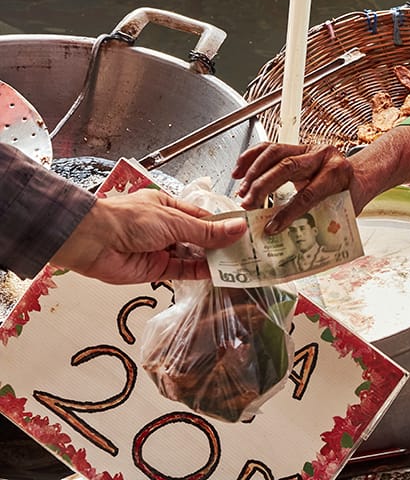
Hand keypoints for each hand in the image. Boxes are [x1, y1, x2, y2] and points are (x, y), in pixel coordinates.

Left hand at [51, 190, 247, 283]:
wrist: (92, 241)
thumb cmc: (127, 219)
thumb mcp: (174, 221)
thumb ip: (206, 230)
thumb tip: (237, 228)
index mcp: (169, 207)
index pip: (203, 218)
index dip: (223, 225)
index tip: (244, 232)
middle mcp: (166, 228)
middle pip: (200, 238)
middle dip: (220, 244)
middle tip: (245, 250)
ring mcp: (162, 250)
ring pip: (194, 256)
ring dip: (213, 259)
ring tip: (236, 263)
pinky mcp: (156, 271)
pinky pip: (183, 272)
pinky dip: (200, 272)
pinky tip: (217, 273)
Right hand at [232, 142, 355, 233]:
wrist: (357, 176)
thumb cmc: (349, 194)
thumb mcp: (341, 209)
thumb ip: (317, 220)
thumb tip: (289, 241)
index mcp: (337, 173)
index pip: (309, 193)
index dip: (288, 212)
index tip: (271, 227)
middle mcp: (322, 156)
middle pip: (287, 167)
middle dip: (263, 187)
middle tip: (248, 206)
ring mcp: (308, 148)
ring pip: (275, 153)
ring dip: (254, 172)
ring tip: (242, 192)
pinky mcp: (296, 146)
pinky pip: (270, 147)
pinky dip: (251, 157)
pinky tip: (239, 171)